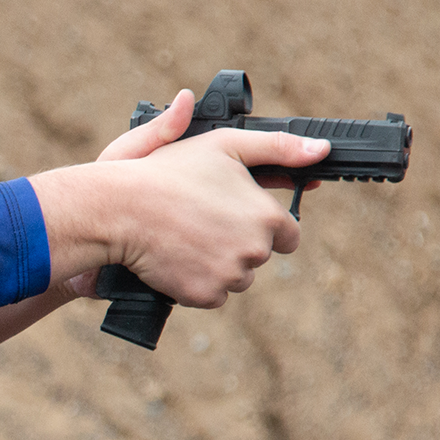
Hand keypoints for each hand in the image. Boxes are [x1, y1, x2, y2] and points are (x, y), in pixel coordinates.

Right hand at [30, 90, 331, 308]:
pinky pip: (210, 295)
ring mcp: (230, 276)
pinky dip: (195, 282)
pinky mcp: (203, 295)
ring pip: (235, 278)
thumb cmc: (167, 172)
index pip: (289, 235)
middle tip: (200, 222)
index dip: (262, 225)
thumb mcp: (224, 145)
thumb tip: (321, 150)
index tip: (235, 216)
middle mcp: (256, 250)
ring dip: (217, 264)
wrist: (118, 210)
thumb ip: (276, 147)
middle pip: (258, 256)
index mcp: (267, 216)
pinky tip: (175, 258)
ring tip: (185, 239)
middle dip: (236, 243)